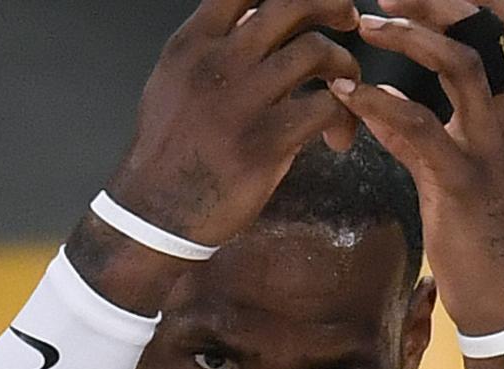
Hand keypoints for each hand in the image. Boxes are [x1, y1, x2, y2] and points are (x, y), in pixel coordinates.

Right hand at [107, 0, 361, 247]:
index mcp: (193, 43)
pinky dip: (344, 118)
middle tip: (348, 23)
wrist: (155, 213)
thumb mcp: (174, 82)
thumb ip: (213, 47)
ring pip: (317, 52)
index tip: (312, 3)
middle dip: (332, 5)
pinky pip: (327, 107)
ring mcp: (243, 100)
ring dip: (345, 68)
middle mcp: (217, 62)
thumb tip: (255, 16)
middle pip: (291, 3)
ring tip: (345, 94)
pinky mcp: (266, 141)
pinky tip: (337, 138)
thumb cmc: (170, 150)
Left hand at [331, 0, 503, 334]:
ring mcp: (490, 151)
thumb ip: (430, 131)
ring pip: (464, 66)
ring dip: (412, 37)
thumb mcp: (462, 172)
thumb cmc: (482, 238)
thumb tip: (384, 101)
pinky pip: (422, 129)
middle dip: (439, 2)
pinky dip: (382, 104)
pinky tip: (350, 94)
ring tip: (367, 26)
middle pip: (488, 33)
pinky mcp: (463, 185)